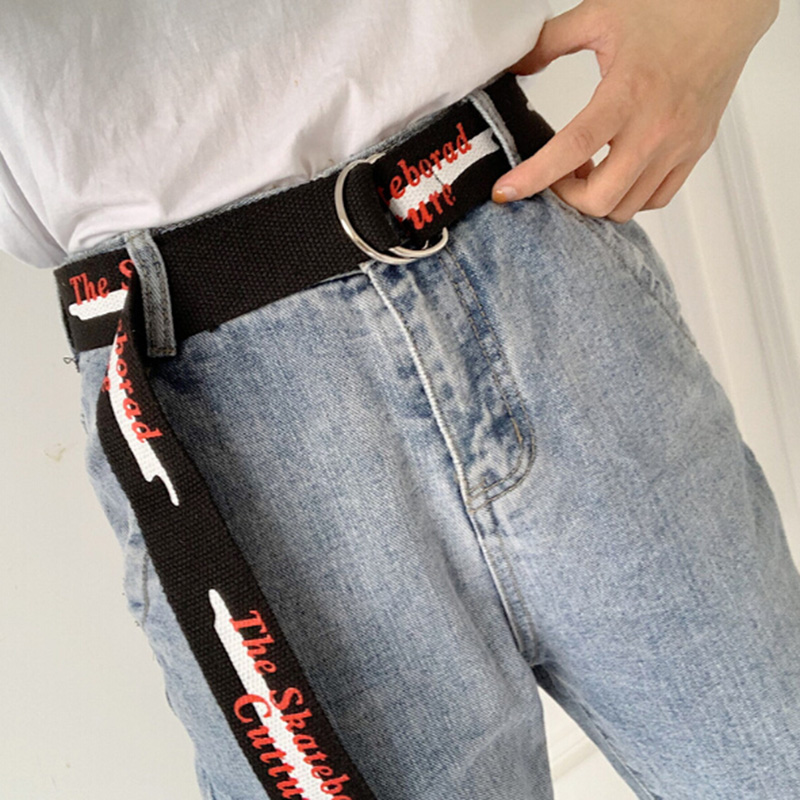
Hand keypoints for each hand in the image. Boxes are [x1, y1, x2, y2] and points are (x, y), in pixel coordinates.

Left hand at [492, 0, 778, 220]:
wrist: (730, 8)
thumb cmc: (669, 8)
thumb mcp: (599, 15)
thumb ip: (549, 42)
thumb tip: (512, 65)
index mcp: (627, 93)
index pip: (573, 148)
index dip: (534, 177)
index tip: (505, 192)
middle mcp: (655, 128)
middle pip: (601, 198)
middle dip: (567, 196)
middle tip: (558, 174)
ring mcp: (678, 146)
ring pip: (627, 207)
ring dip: (597, 198)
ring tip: (587, 169)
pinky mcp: (694, 152)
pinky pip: (656, 199)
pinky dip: (629, 198)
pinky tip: (617, 172)